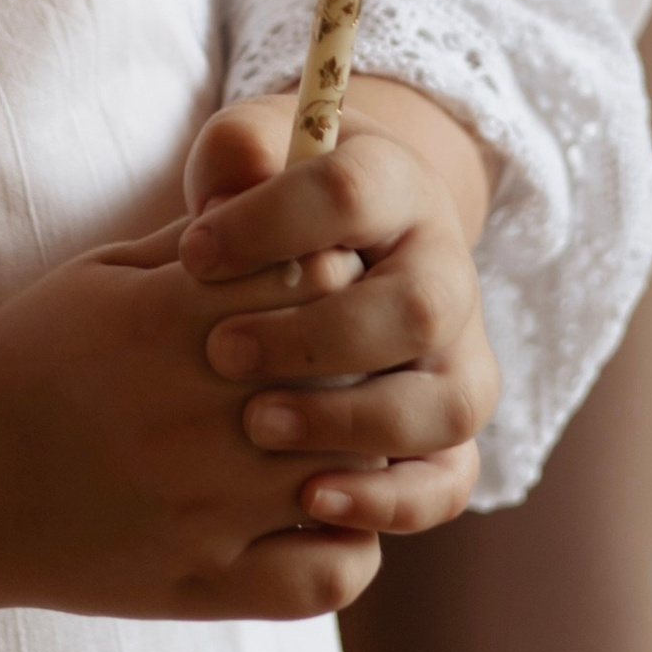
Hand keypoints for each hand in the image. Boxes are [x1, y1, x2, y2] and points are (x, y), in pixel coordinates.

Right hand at [0, 218, 400, 621]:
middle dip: (361, 360)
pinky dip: (351, 545)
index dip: (336, 273)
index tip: (319, 283)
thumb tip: (282, 190)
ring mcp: (206, 507)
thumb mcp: (103, 274)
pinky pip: (328, 576)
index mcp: (171, 321)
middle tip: (344, 360)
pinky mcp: (203, 582)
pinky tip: (325, 512)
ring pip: (357, 473)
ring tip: (342, 430)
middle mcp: (198, 414)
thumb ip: (194, 241)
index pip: (321, 275)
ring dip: (364, 448)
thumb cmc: (31, 355)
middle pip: (351, 371)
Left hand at [177, 80, 499, 540]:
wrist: (337, 240)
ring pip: (448, 404)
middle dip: (315, 340)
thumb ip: (237, 151)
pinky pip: (451, 479)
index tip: (192, 252)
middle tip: (221, 351)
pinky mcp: (450, 427)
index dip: (270, 223)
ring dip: (352, 424)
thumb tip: (233, 181)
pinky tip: (310, 500)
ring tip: (256, 425)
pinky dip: (390, 500)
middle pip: (418, 308)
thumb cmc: (269, 198)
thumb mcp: (252, 153)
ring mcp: (460, 354)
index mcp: (398, 185)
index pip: (352, 193)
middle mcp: (447, 270)